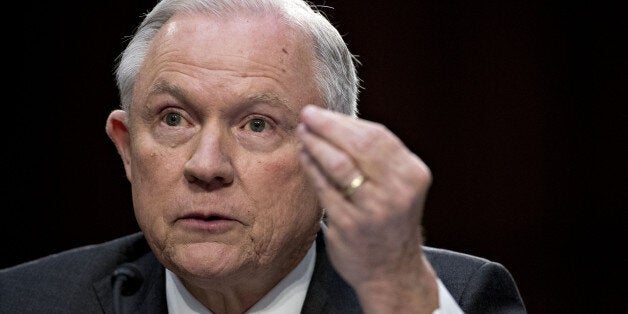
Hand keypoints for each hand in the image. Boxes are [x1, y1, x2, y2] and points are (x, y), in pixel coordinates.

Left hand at [297, 105, 438, 312]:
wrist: (392, 271)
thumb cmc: (389, 222)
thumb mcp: (398, 186)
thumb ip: (378, 158)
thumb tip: (338, 122)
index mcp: (413, 174)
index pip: (377, 136)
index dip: (346, 121)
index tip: (324, 113)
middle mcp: (398, 190)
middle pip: (358, 144)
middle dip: (328, 125)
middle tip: (307, 114)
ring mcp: (374, 209)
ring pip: (339, 164)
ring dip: (316, 143)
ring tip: (303, 132)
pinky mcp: (350, 224)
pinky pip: (325, 187)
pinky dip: (311, 167)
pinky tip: (304, 156)